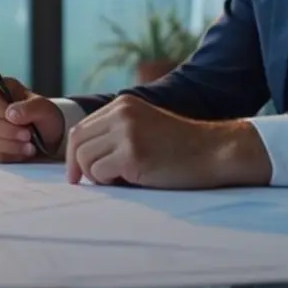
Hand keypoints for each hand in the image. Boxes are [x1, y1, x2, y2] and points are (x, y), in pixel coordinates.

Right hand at [0, 77, 64, 163]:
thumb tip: (11, 113)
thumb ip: (30, 107)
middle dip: (9, 132)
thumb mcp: (45, 108)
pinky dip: (6, 156)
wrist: (44, 137)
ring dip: (10, 146)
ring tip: (29, 146)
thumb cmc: (41, 118)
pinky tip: (20, 153)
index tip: (18, 120)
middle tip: (28, 135)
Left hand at [65, 94, 271, 188]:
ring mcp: (127, 133)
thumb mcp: (144, 126)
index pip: (80, 128)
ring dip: (97, 176)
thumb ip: (116, 131)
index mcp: (122, 104)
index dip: (73, 153)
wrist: (214, 152)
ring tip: (120, 179)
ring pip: (85, 159)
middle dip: (79, 167)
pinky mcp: (133, 155)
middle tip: (88, 182)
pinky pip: (100, 174)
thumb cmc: (180, 147)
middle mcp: (121, 114)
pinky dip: (110, 183)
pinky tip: (132, 181)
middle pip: (77, 143)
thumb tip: (80, 155)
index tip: (76, 174)